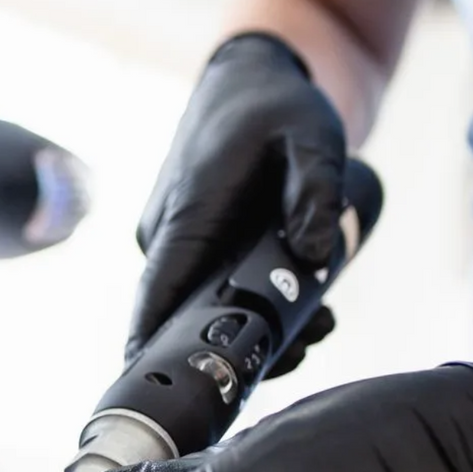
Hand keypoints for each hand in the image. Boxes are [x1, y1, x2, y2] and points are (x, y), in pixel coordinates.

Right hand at [129, 32, 347, 364]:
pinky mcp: (190, 250)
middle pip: (184, 316)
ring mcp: (176, 246)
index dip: (153, 347)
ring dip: (252, 328)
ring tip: (319, 323)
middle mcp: (167, 237)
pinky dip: (247, 310)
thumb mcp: (312, 136)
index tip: (157, 389)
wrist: (247, 82)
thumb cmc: (274, 106)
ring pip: (199, 309)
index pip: (158, 296)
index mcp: (187, 214)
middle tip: (310, 340)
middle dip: (238, 345)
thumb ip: (314, 191)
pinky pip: (208, 294)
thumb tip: (311, 254)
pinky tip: (300, 313)